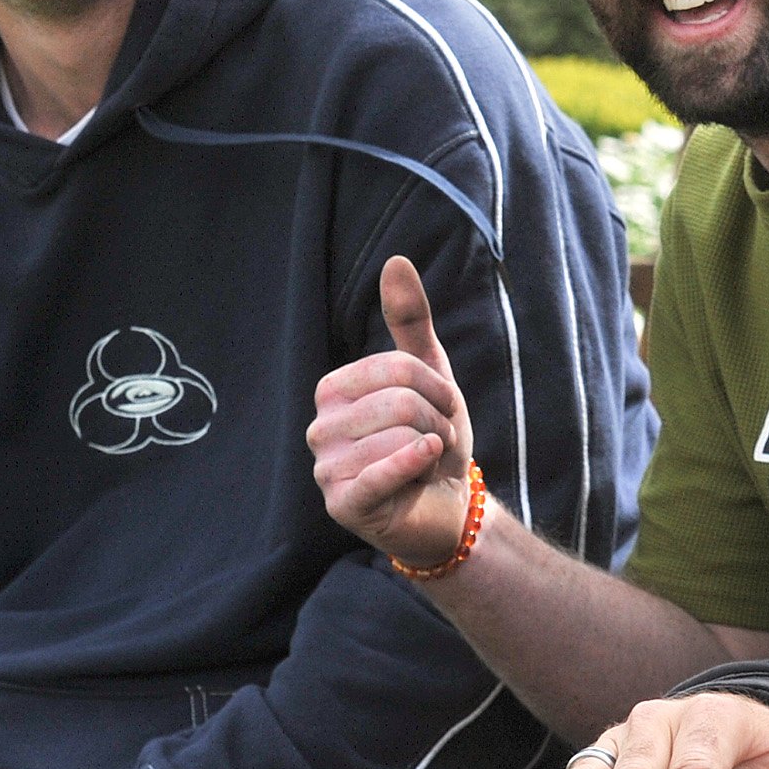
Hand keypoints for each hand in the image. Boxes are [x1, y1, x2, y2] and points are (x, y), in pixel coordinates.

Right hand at [309, 256, 479, 570]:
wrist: (448, 507)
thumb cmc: (432, 439)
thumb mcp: (430, 374)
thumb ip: (410, 320)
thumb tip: (396, 260)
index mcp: (333, 391)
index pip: (396, 367)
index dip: (435, 389)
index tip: (438, 411)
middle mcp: (320, 428)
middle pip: (400, 402)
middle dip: (437, 423)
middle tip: (434, 443)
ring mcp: (326, 468)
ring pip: (400, 436)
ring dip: (433, 450)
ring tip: (424, 464)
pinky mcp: (342, 503)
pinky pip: (383, 471)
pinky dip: (416, 465)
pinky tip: (426, 467)